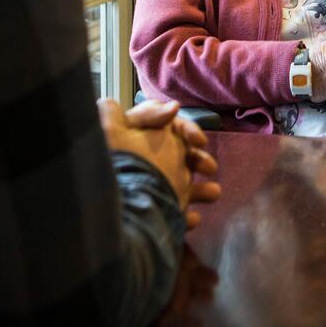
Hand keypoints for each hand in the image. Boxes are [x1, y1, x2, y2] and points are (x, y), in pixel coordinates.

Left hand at [99, 98, 204, 224]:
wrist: (112, 216)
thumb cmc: (118, 169)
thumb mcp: (117, 130)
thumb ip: (143, 114)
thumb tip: (174, 109)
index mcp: (137, 140)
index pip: (166, 126)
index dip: (185, 129)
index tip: (198, 140)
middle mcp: (146, 163)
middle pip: (178, 155)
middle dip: (198, 158)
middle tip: (209, 167)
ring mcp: (152, 189)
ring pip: (183, 185)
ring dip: (202, 188)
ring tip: (213, 192)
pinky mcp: (156, 215)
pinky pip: (176, 215)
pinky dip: (188, 216)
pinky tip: (192, 218)